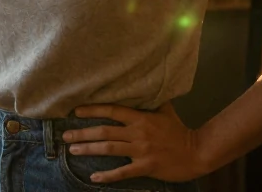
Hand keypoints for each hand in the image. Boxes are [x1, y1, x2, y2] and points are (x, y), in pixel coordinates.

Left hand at [62, 102, 206, 183]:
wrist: (196, 152)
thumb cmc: (179, 131)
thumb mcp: (166, 111)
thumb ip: (152, 100)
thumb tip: (144, 84)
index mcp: (141, 118)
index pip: (112, 111)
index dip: (93, 110)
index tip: (76, 111)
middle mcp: (138, 133)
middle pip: (105, 131)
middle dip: (83, 132)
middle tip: (65, 135)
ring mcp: (141, 151)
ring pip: (109, 149)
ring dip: (89, 149)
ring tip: (72, 150)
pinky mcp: (145, 167)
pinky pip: (123, 172)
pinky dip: (107, 176)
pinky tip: (93, 178)